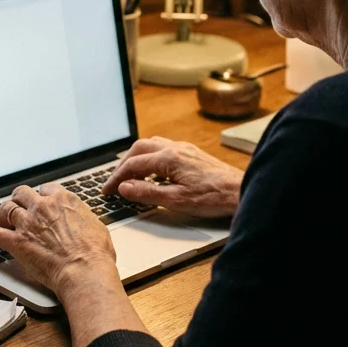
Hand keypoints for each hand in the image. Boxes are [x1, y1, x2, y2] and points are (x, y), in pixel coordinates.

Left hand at [0, 183, 119, 296]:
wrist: (84, 270)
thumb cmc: (95, 253)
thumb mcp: (96, 226)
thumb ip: (82, 219)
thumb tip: (82, 221)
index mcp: (64, 200)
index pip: (46, 189)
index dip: (42, 196)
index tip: (40, 201)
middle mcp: (43, 206)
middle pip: (22, 193)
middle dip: (19, 199)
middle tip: (18, 206)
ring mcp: (28, 223)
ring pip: (7, 209)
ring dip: (3, 214)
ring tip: (1, 220)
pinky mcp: (17, 241)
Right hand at [103, 137, 242, 218]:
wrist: (240, 191)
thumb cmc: (213, 197)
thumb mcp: (176, 201)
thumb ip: (147, 193)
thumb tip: (124, 188)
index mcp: (169, 158)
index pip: (133, 165)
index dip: (116, 178)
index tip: (107, 190)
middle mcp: (175, 148)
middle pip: (139, 149)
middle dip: (123, 165)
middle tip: (114, 182)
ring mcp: (184, 149)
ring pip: (151, 145)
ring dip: (136, 158)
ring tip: (129, 175)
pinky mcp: (192, 154)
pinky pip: (164, 148)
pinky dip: (151, 157)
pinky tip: (153, 172)